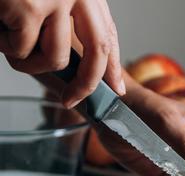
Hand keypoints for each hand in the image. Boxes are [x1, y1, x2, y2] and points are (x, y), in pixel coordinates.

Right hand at [0, 0, 124, 107]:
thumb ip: (66, 26)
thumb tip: (77, 69)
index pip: (108, 35)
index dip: (112, 66)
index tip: (116, 88)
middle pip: (98, 52)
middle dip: (86, 84)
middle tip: (71, 100)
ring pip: (55, 59)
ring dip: (29, 61)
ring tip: (7, 37)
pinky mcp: (28, 7)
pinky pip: (21, 52)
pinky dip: (3, 46)